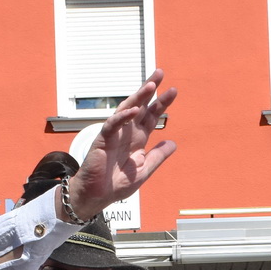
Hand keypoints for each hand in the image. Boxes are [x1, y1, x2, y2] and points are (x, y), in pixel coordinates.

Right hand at [72, 70, 177, 220]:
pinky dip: (123, 117)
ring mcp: (114, 135)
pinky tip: (134, 110)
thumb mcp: (144, 170)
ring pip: (126, 110)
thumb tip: (173, 143)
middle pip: (140, 106)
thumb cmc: (116, 184)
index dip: (161, 104)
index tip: (173, 91)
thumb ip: (157, 157)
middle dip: (150, 90)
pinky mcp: (102, 140)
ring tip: (151, 85)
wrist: (97, 196)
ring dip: (138, 97)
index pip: (151, 116)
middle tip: (160, 73)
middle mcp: (127, 133)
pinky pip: (112, 125)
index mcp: (137, 139)